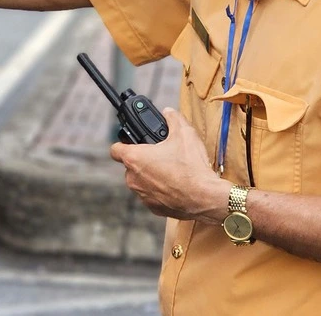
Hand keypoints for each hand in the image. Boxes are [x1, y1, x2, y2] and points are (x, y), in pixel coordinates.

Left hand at [109, 108, 226, 222]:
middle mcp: (133, 178)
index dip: (122, 144)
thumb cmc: (192, 167)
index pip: (115, 149)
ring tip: (170, 170)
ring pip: (141, 181)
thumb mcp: (185, 134)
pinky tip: (175, 185)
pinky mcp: (153, 208)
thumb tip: (169, 113)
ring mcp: (142, 195)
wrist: (205, 197)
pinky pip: (151, 195)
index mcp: (135, 159)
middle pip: (130, 165)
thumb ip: (173, 119)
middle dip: (143, 160)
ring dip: (151, 176)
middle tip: (160, 155)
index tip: (131, 143)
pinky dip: (160, 190)